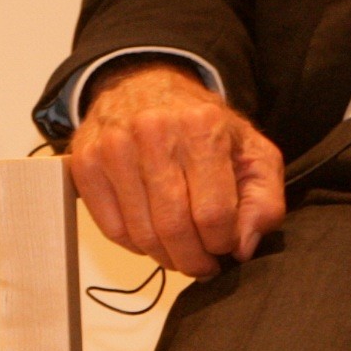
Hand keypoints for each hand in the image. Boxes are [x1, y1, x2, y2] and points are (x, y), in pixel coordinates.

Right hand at [65, 61, 286, 279]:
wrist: (146, 86)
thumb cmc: (201, 125)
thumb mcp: (253, 151)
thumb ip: (265, 201)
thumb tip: (243, 246)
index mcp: (201, 125)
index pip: (213, 213)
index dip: (222, 243)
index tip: (224, 246)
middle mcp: (152, 130)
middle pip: (174, 228)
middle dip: (194, 260)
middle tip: (203, 263)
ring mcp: (113, 146)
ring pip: (141, 234)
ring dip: (165, 256)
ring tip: (179, 250)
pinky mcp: (85, 162)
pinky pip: (111, 229)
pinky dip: (135, 244)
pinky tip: (151, 234)